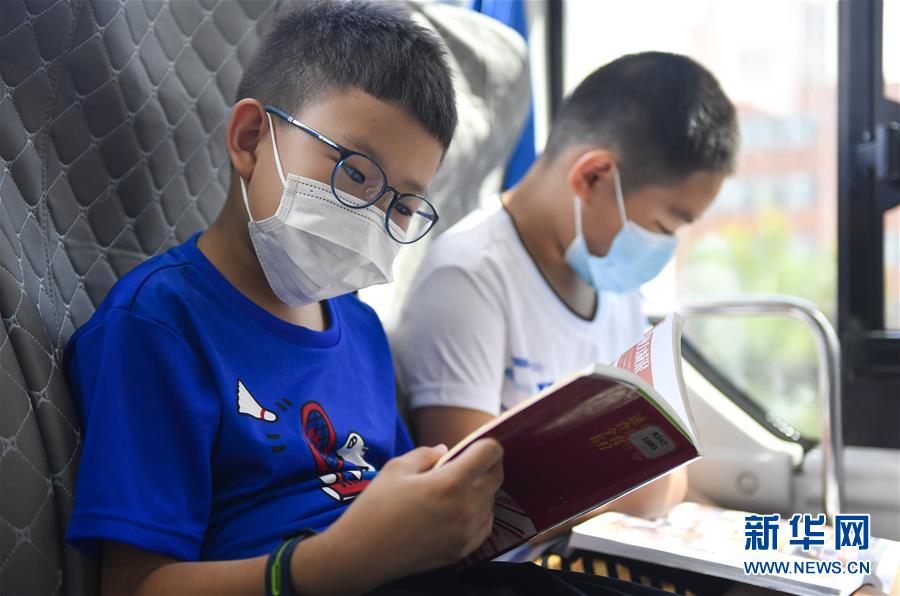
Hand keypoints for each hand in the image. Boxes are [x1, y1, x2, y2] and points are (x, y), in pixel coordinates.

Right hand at [293, 439, 502, 593]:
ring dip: (479, 489)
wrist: (362, 555)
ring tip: (452, 490)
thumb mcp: (396, 468)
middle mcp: (466, 508)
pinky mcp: (463, 549)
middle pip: (497, 475)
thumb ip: (427, 454)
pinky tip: (455, 510)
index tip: (474, 445)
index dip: (485, 443)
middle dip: (485, 464)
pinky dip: (477, 512)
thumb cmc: (375, 507)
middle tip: (464, 463)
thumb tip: (446, 451)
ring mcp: (467, 532)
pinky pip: (485, 523)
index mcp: (450, 483)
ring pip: (491, 500)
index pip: (491, 452)